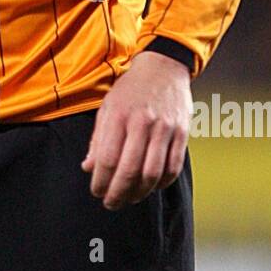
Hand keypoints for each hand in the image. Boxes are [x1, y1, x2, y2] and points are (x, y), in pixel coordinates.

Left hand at [81, 51, 191, 209]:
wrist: (164, 67)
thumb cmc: (131, 89)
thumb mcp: (107, 107)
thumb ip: (98, 139)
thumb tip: (88, 168)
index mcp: (119, 115)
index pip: (108, 158)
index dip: (101, 181)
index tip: (96, 191)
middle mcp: (143, 122)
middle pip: (129, 170)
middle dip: (117, 193)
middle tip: (111, 203)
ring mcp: (165, 128)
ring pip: (152, 173)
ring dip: (139, 192)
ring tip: (130, 198)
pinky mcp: (182, 132)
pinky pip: (173, 166)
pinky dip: (162, 183)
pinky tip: (151, 187)